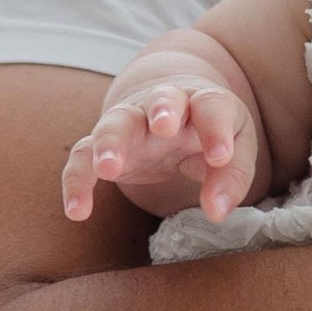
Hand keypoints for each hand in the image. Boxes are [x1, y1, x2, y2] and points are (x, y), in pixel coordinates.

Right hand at [62, 66, 257, 223]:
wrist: (167, 110)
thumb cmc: (206, 131)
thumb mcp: (234, 147)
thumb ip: (231, 175)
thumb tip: (216, 211)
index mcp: (201, 102)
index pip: (211, 105)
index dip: (216, 129)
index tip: (221, 156)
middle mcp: (163, 107)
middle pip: (160, 99)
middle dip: (162, 110)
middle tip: (163, 127)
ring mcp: (129, 123)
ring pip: (115, 122)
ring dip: (111, 141)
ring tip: (108, 168)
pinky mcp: (103, 146)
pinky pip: (82, 156)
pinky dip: (76, 180)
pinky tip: (77, 210)